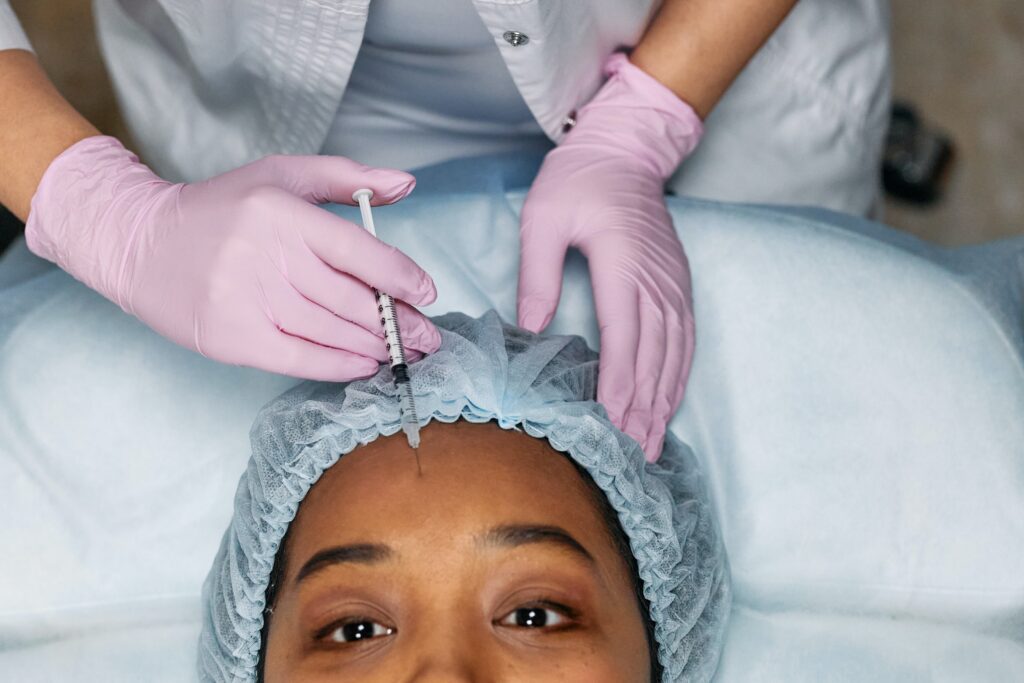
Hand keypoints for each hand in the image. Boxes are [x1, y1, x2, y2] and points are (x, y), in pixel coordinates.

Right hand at [26, 138, 439, 380]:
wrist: (141, 244)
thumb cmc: (223, 208)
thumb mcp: (282, 176)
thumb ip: (347, 178)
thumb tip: (408, 185)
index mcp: (283, 212)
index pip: (359, 251)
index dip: (402, 277)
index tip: (427, 294)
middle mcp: (267, 255)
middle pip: (351, 299)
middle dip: (399, 322)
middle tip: (429, 337)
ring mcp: (248, 300)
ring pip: (331, 331)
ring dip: (376, 346)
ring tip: (403, 351)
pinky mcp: (232, 337)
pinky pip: (301, 359)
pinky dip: (339, 365)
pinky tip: (365, 364)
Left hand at [517, 54, 702, 460]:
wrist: (625, 148)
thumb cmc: (578, 179)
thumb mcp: (543, 218)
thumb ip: (537, 274)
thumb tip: (530, 330)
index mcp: (623, 263)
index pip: (624, 336)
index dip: (620, 385)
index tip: (613, 424)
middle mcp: (656, 279)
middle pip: (653, 355)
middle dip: (642, 409)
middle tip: (631, 455)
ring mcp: (673, 282)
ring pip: (674, 353)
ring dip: (663, 401)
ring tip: (651, 444)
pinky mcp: (678, 283)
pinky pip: (685, 338)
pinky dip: (678, 376)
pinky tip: (668, 403)